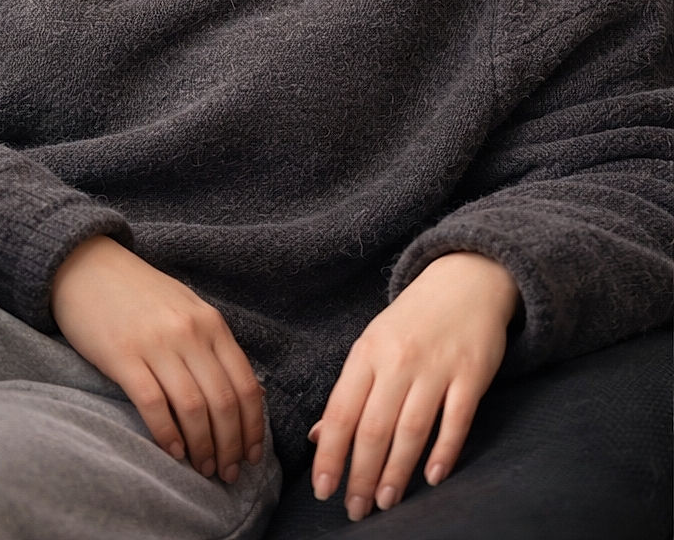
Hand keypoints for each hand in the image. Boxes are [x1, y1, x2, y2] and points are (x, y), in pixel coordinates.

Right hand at [51, 235, 264, 482]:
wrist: (86, 266)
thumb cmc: (139, 292)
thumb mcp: (187, 308)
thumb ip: (214, 345)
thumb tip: (246, 393)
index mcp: (210, 322)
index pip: (245, 384)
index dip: (253, 427)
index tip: (252, 455)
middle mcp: (189, 332)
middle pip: (223, 402)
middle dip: (230, 446)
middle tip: (228, 473)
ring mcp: (156, 343)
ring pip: (193, 408)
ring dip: (202, 447)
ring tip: (203, 469)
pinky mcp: (122, 355)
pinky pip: (153, 404)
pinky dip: (167, 433)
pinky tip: (172, 451)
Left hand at [309, 252, 519, 520]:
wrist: (463, 282)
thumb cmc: (410, 322)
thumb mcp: (372, 345)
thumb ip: (349, 391)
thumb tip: (320, 437)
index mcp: (366, 353)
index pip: (341, 411)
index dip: (331, 454)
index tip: (322, 489)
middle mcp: (397, 361)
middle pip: (374, 427)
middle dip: (361, 474)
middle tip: (354, 509)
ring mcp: (435, 367)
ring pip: (411, 429)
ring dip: (397, 472)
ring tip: (385, 502)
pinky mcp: (471, 374)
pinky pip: (456, 420)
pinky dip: (444, 451)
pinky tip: (431, 478)